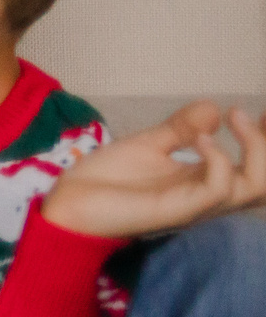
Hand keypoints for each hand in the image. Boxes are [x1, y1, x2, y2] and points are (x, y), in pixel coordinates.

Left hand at [40, 102, 265, 240]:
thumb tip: (215, 106)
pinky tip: (200, 139)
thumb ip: (181, 128)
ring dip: (255, 149)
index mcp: (204, 179)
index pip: (254, 167)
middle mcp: (208, 194)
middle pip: (265, 180)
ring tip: (233, 117)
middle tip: (254, 114)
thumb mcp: (149, 144)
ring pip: (255, 186)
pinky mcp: (178, 210)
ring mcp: (196, 203)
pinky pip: (218, 189)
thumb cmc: (107, 179)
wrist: (70, 201)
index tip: (263, 111)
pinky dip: (218, 159)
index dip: (264, 141)